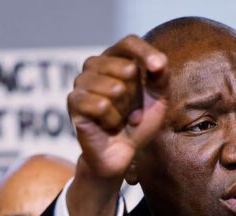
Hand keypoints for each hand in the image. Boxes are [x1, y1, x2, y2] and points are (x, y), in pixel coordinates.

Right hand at [68, 35, 167, 179]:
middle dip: (137, 96)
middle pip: (127, 68)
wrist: (121, 152)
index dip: (145, 52)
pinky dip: (112, 120)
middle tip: (132, 110)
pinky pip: (101, 105)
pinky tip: (108, 125)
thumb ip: (161, 77)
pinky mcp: (73, 102)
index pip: (128, 42)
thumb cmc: (138, 122)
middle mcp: (94, 65)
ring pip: (114, 88)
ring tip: (121, 119)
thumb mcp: (158, 99)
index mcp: (115, 59)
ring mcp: (81, 82)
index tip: (159, 67)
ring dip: (125, 110)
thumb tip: (159, 62)